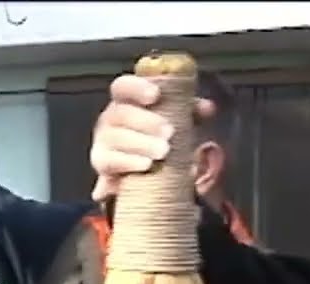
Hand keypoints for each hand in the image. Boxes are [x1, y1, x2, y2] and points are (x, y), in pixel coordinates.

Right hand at [88, 73, 217, 201]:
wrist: (144, 169)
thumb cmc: (158, 137)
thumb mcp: (177, 121)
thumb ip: (190, 111)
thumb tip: (207, 108)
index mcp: (126, 102)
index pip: (122, 87)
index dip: (136, 88)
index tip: (156, 95)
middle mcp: (110, 119)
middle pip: (120, 114)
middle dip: (145, 122)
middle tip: (170, 132)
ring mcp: (103, 141)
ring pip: (115, 138)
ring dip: (140, 144)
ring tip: (164, 152)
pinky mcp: (102, 163)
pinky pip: (109, 161)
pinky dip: (128, 163)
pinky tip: (146, 165)